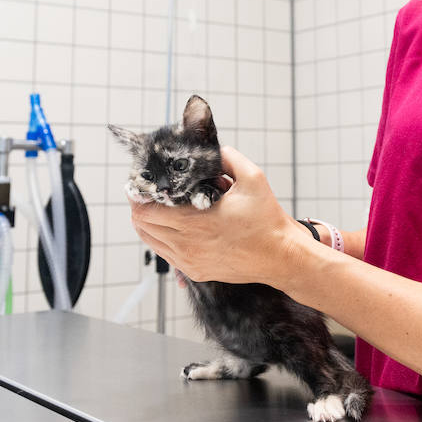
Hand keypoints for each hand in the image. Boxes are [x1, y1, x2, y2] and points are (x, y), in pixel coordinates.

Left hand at [128, 145, 306, 284]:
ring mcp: (189, 261)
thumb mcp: (252, 178)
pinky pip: (166, 255)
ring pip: (150, 241)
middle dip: (142, 207)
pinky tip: (174, 227)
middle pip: (142, 225)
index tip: (144, 185)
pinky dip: (163, 240)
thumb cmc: (267, 220)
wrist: (281, 256)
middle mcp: (187, 244)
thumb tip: (212, 149)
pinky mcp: (196, 272)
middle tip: (151, 194)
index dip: (139, 195)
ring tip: (159, 209)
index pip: (145, 211)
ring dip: (149, 224)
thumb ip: (228, 157)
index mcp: (194, 222)